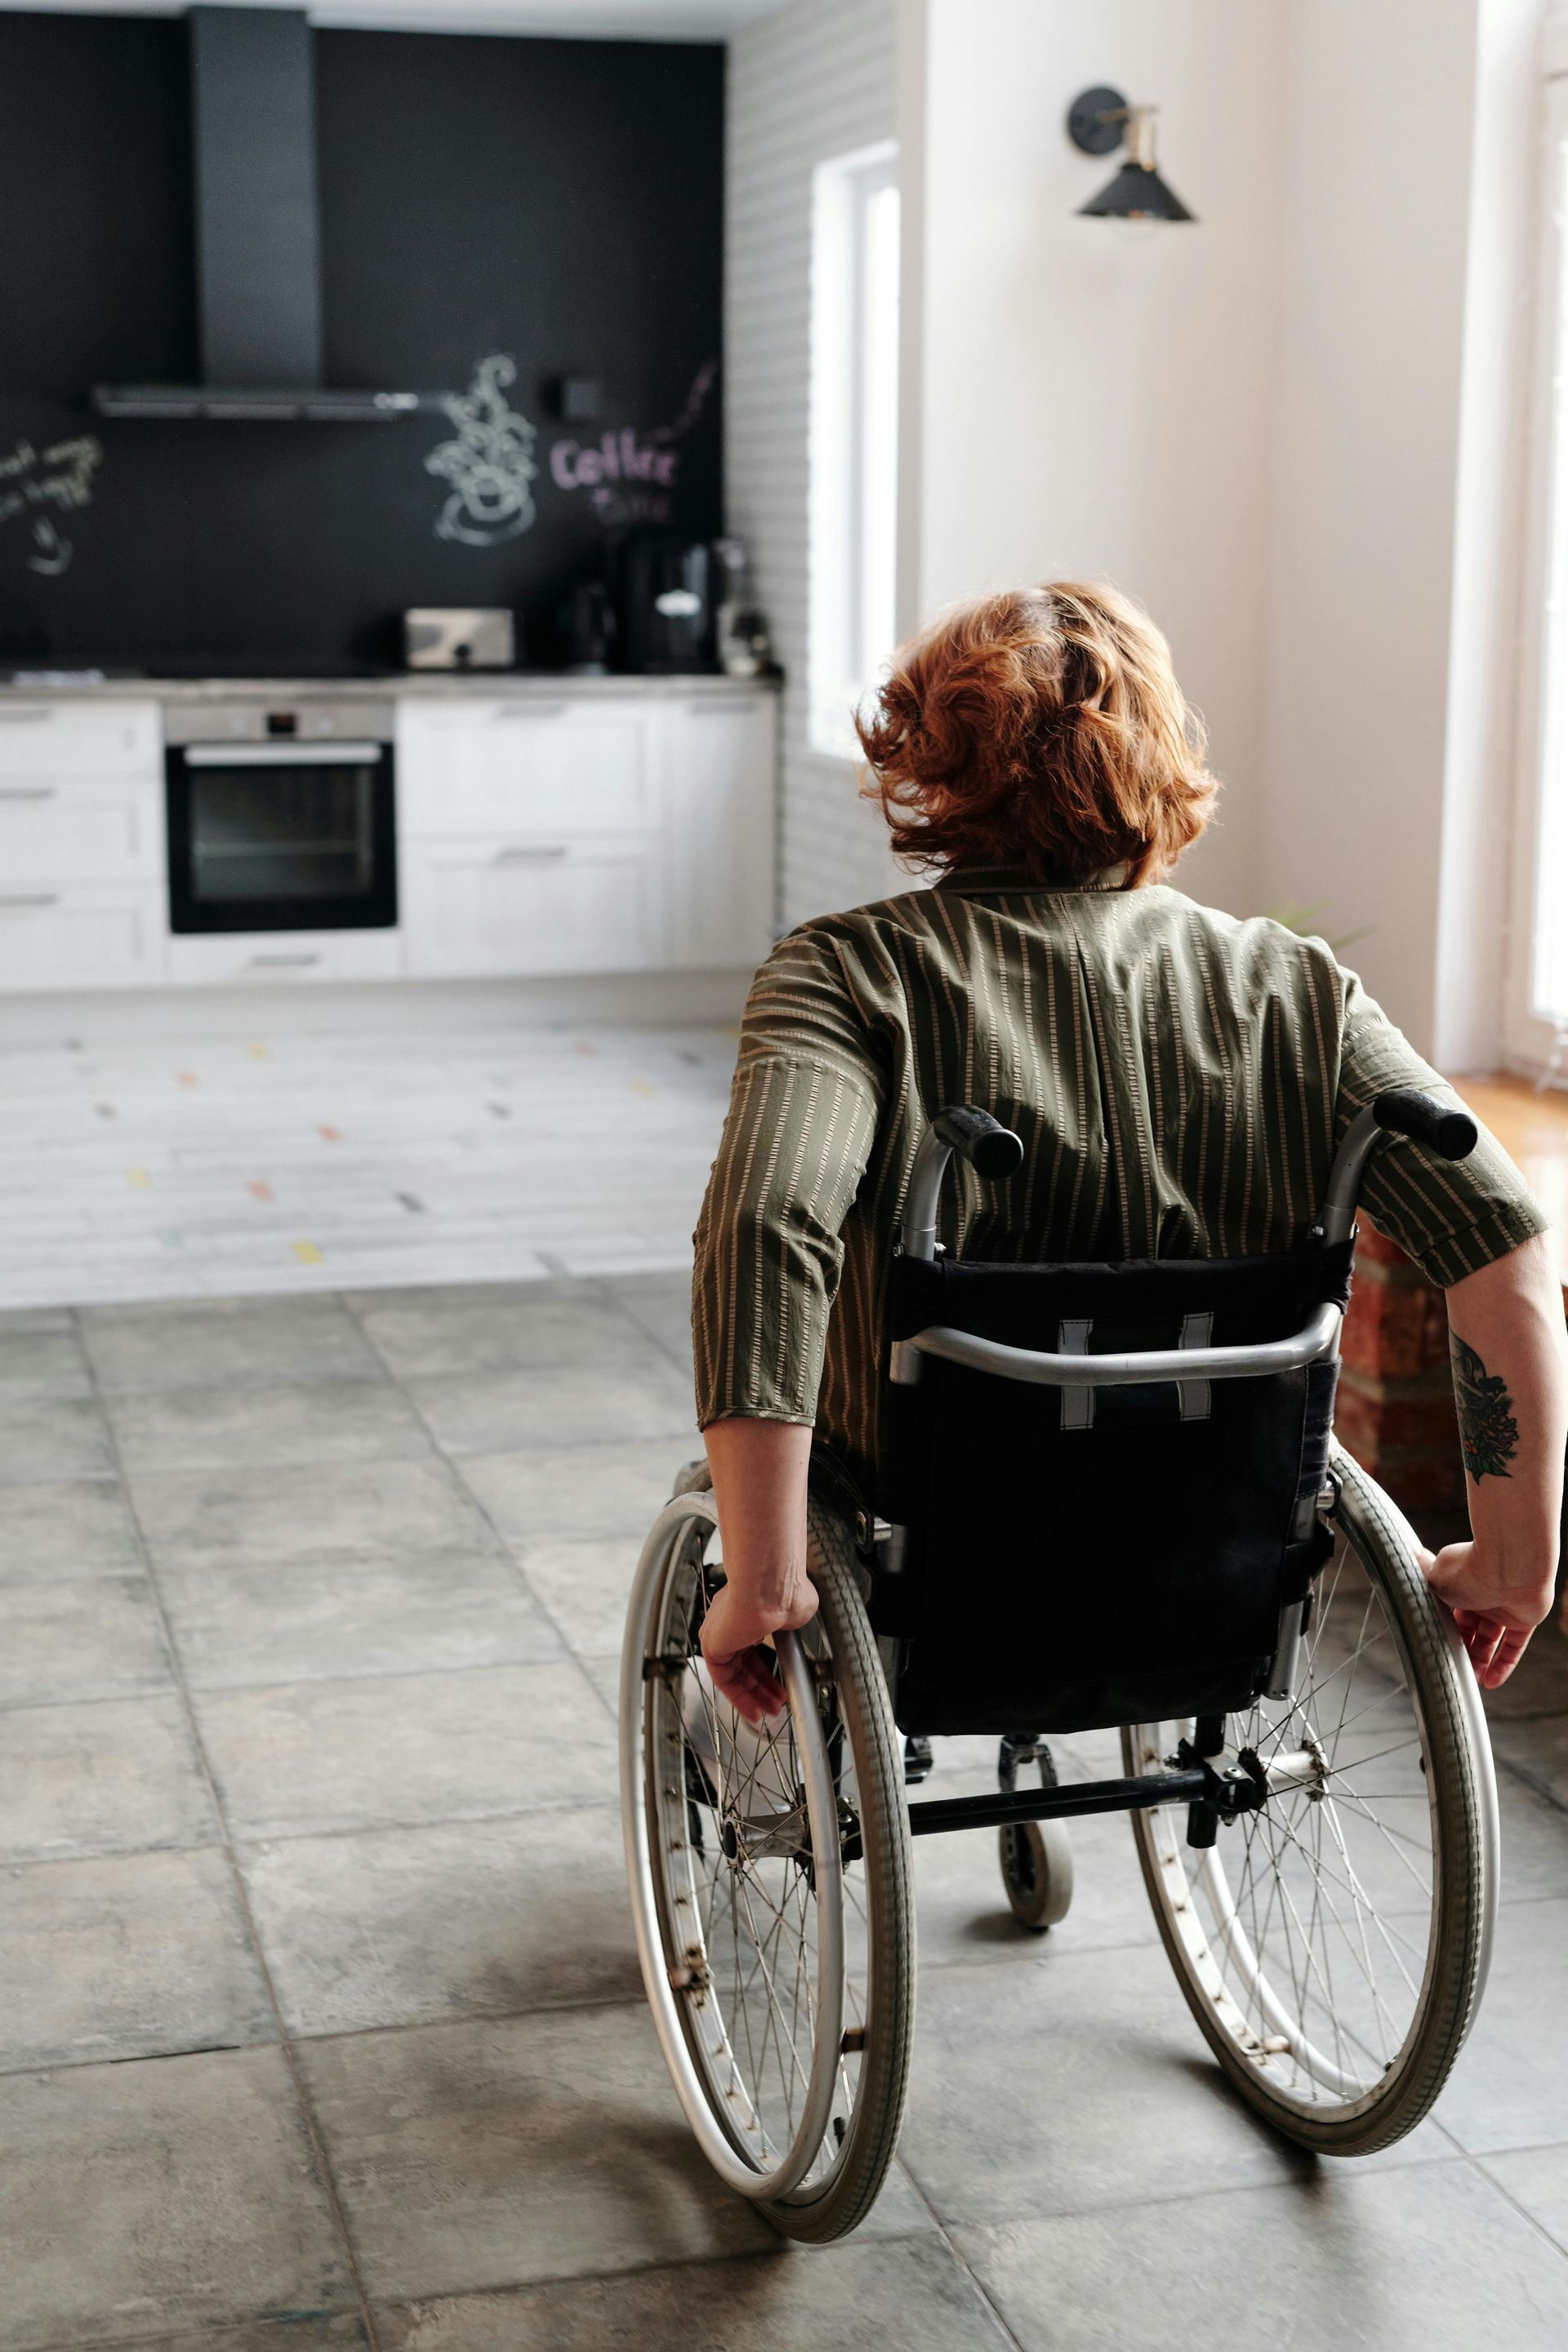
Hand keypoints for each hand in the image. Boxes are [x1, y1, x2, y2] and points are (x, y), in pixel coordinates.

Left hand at [699, 1574, 817, 1724]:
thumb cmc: (783, 1590)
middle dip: (761, 1687)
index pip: (753, 1647)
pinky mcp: (712, 1646)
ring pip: (733, 1673)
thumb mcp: (795, 1613)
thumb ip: (792, 1625)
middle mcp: (730, 1621)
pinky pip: (723, 1679)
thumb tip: (798, 1627)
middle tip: (776, 1703)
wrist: (770, 1586)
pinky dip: (738, 1697)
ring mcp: (720, 1633)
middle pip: (743, 1663)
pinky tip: (753, 1709)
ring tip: (768, 1711)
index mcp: (748, 1610)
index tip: (779, 1684)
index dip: (767, 1669)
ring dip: (752, 1695)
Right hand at [1419, 1541, 1556, 1687]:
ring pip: (1490, 1639)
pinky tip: (1492, 1680)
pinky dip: (1504, 1664)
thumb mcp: (1436, 1578)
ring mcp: (1504, 1606)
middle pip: (1469, 1628)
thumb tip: (1411, 1558)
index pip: (1448, 1612)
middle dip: (1460, 1649)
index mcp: (1459, 1582)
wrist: (1511, 1566)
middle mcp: (1482, 1594)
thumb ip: (1425, 1578)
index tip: (1435, 1647)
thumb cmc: (1472, 1567)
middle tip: (1452, 1668)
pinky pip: (1514, 1645)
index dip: (1443, 1631)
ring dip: (1480, 1661)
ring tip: (1470, 1679)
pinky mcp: (1524, 1619)